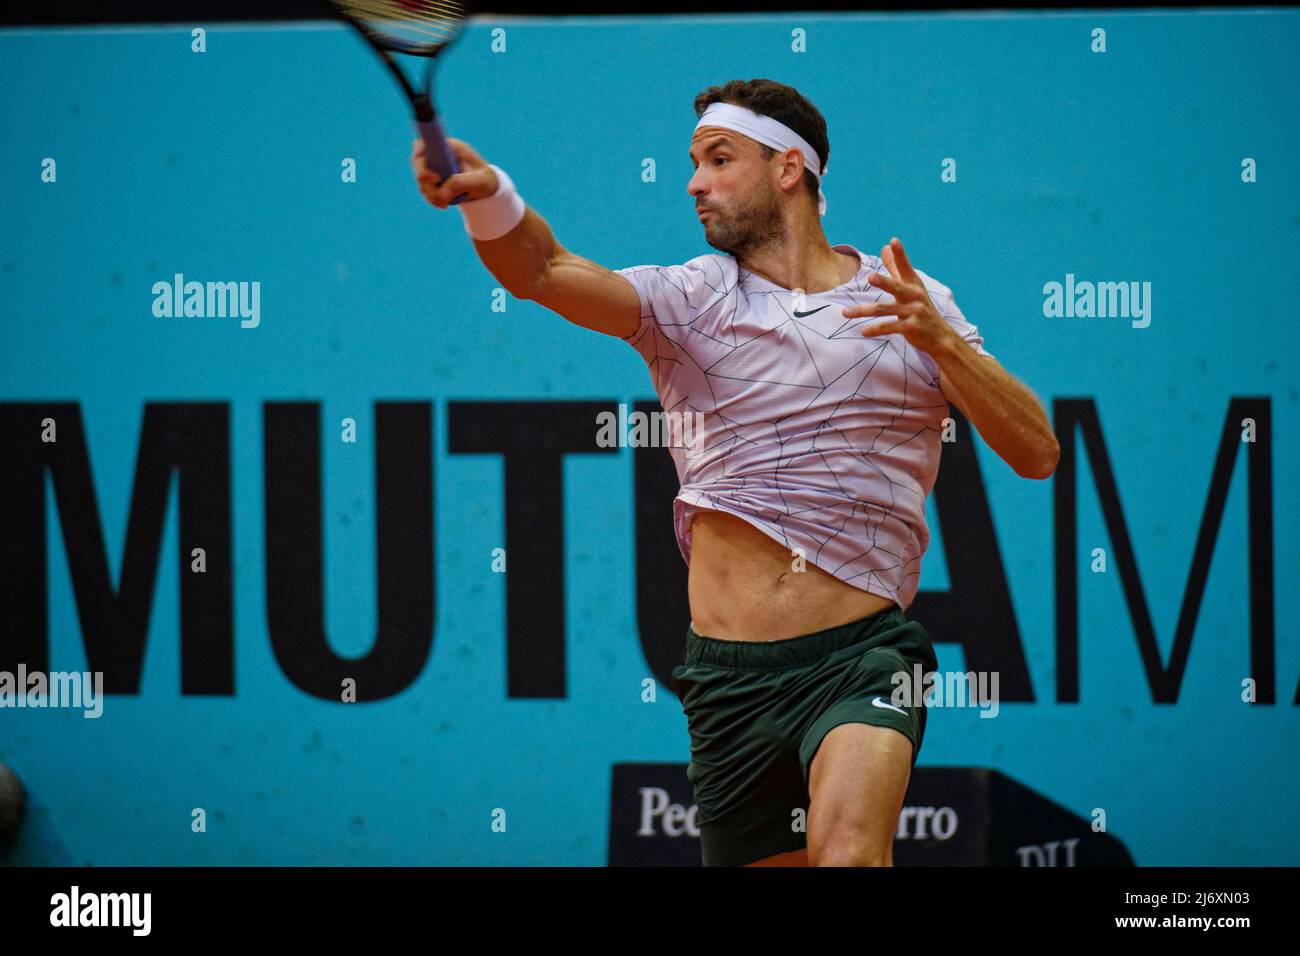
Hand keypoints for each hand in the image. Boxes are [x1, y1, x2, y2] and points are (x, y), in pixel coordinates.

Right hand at [411, 137, 499, 207]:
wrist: (486, 190)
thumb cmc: (485, 180)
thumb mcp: (479, 181)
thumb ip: (461, 183)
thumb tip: (442, 193)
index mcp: (451, 148)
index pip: (429, 141)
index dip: (420, 149)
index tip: (427, 166)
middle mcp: (440, 155)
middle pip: (419, 162)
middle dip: (426, 180)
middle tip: (439, 193)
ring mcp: (435, 167)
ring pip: (421, 179)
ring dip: (431, 194)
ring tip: (446, 203)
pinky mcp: (433, 180)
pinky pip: (425, 189)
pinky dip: (432, 199)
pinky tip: (444, 204)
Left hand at [841, 237, 959, 355]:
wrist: (939, 335)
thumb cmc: (920, 307)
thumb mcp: (910, 286)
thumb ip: (896, 267)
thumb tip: (885, 247)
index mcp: (913, 284)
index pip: (905, 266)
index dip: (900, 254)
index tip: (893, 241)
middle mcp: (914, 295)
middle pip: (895, 287)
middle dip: (883, 282)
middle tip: (870, 276)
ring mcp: (913, 312)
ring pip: (884, 310)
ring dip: (863, 311)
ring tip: (845, 312)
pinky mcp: (910, 328)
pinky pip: (888, 327)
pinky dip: (874, 330)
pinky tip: (862, 331)